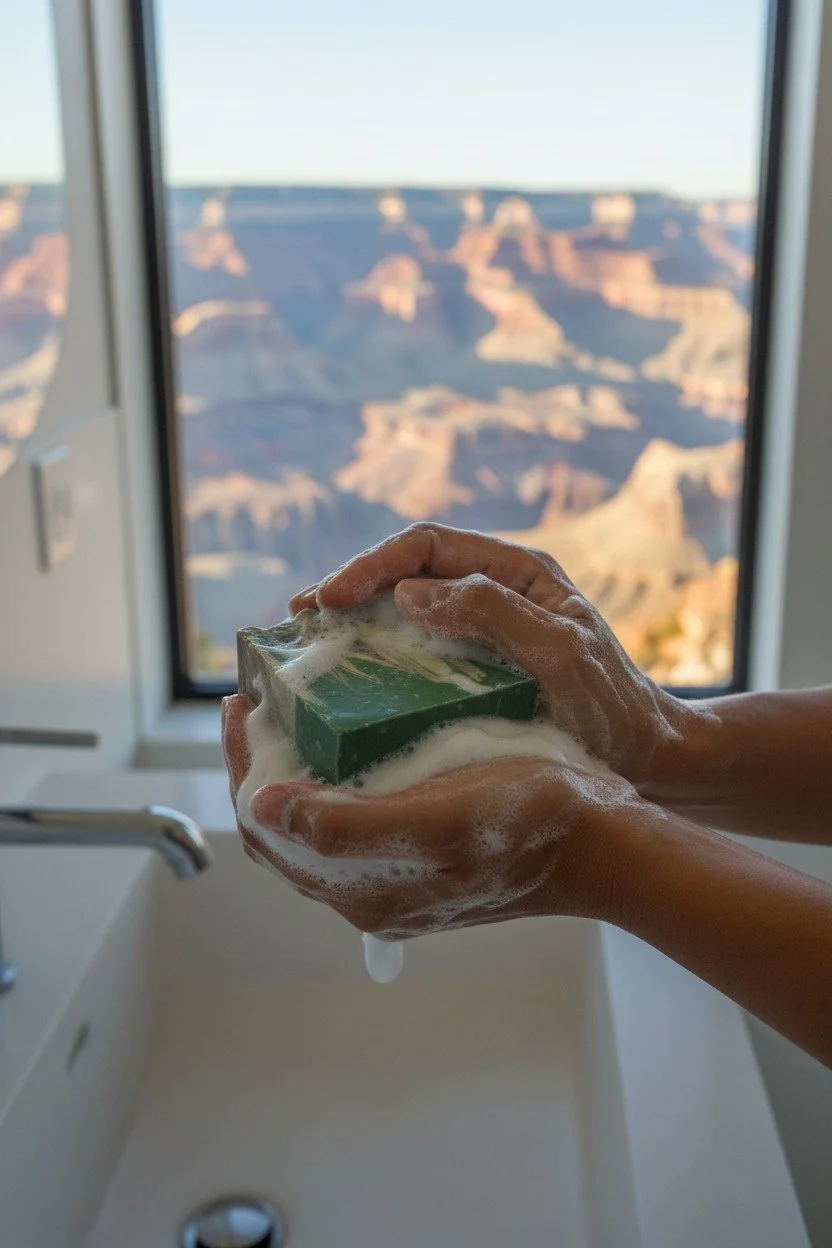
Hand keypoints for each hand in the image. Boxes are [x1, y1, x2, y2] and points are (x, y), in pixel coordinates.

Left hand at [222, 693, 643, 938]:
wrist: (601, 844)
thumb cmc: (528, 822)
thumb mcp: (434, 819)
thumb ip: (343, 826)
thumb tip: (262, 810)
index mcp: (361, 891)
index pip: (266, 830)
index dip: (241, 767)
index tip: (239, 705)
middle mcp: (370, 892)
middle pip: (285, 828)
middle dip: (261, 765)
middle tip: (257, 701)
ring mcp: (398, 879)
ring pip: (318, 823)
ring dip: (295, 770)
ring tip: (293, 714)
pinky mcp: (425, 860)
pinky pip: (357, 820)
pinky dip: (335, 779)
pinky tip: (348, 742)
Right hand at [289, 522, 714, 791]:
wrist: (646, 762)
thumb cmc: (613, 709)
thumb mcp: (561, 653)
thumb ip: (494, 612)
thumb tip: (411, 591)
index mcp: (517, 571)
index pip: (428, 545)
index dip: (374, 564)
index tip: (333, 597)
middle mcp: (494, 593)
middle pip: (406, 572)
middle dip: (352, 587)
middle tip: (302, 617)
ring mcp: (482, 633)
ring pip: (404, 611)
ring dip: (356, 622)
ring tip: (309, 642)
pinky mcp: (473, 674)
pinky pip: (415, 654)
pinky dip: (377, 659)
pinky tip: (348, 680)